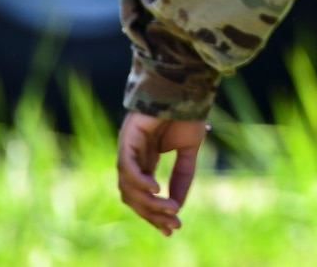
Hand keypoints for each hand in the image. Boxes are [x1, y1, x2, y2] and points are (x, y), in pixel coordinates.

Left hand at [117, 111, 207, 234]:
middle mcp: (134, 159)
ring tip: (170, 208)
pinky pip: (128, 169)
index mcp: (147, 161)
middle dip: (152, 214)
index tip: (174, 227)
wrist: (187, 88)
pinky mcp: (127, 140)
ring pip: (129, 188)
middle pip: (134, 198)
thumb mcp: (190, 151)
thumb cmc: (188, 114)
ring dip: (148, 202)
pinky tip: (157, 189)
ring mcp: (128, 150)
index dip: (156, 214)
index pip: (144, 196)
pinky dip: (140, 182)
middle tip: (173, 223)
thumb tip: (178, 204)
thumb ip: (183, 176)